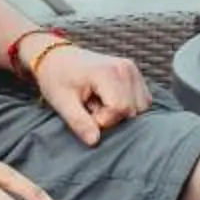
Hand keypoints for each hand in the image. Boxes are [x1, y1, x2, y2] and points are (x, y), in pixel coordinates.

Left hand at [33, 41, 151, 142]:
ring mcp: (132, 70)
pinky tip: (108, 99)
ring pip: (140, 107)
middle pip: (131, 110)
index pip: (119, 108)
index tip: (85, 112)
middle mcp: (125, 68)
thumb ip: (79, 122)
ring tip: (98, 102)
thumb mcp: (62, 102)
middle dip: (111, 116)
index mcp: (108, 72)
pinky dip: (128, 106)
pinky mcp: (135, 74)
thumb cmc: (57, 78)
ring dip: (120, 112)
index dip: (102, 119)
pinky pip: (142, 101)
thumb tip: (94, 141)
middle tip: (90, 106)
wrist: (57, 58)